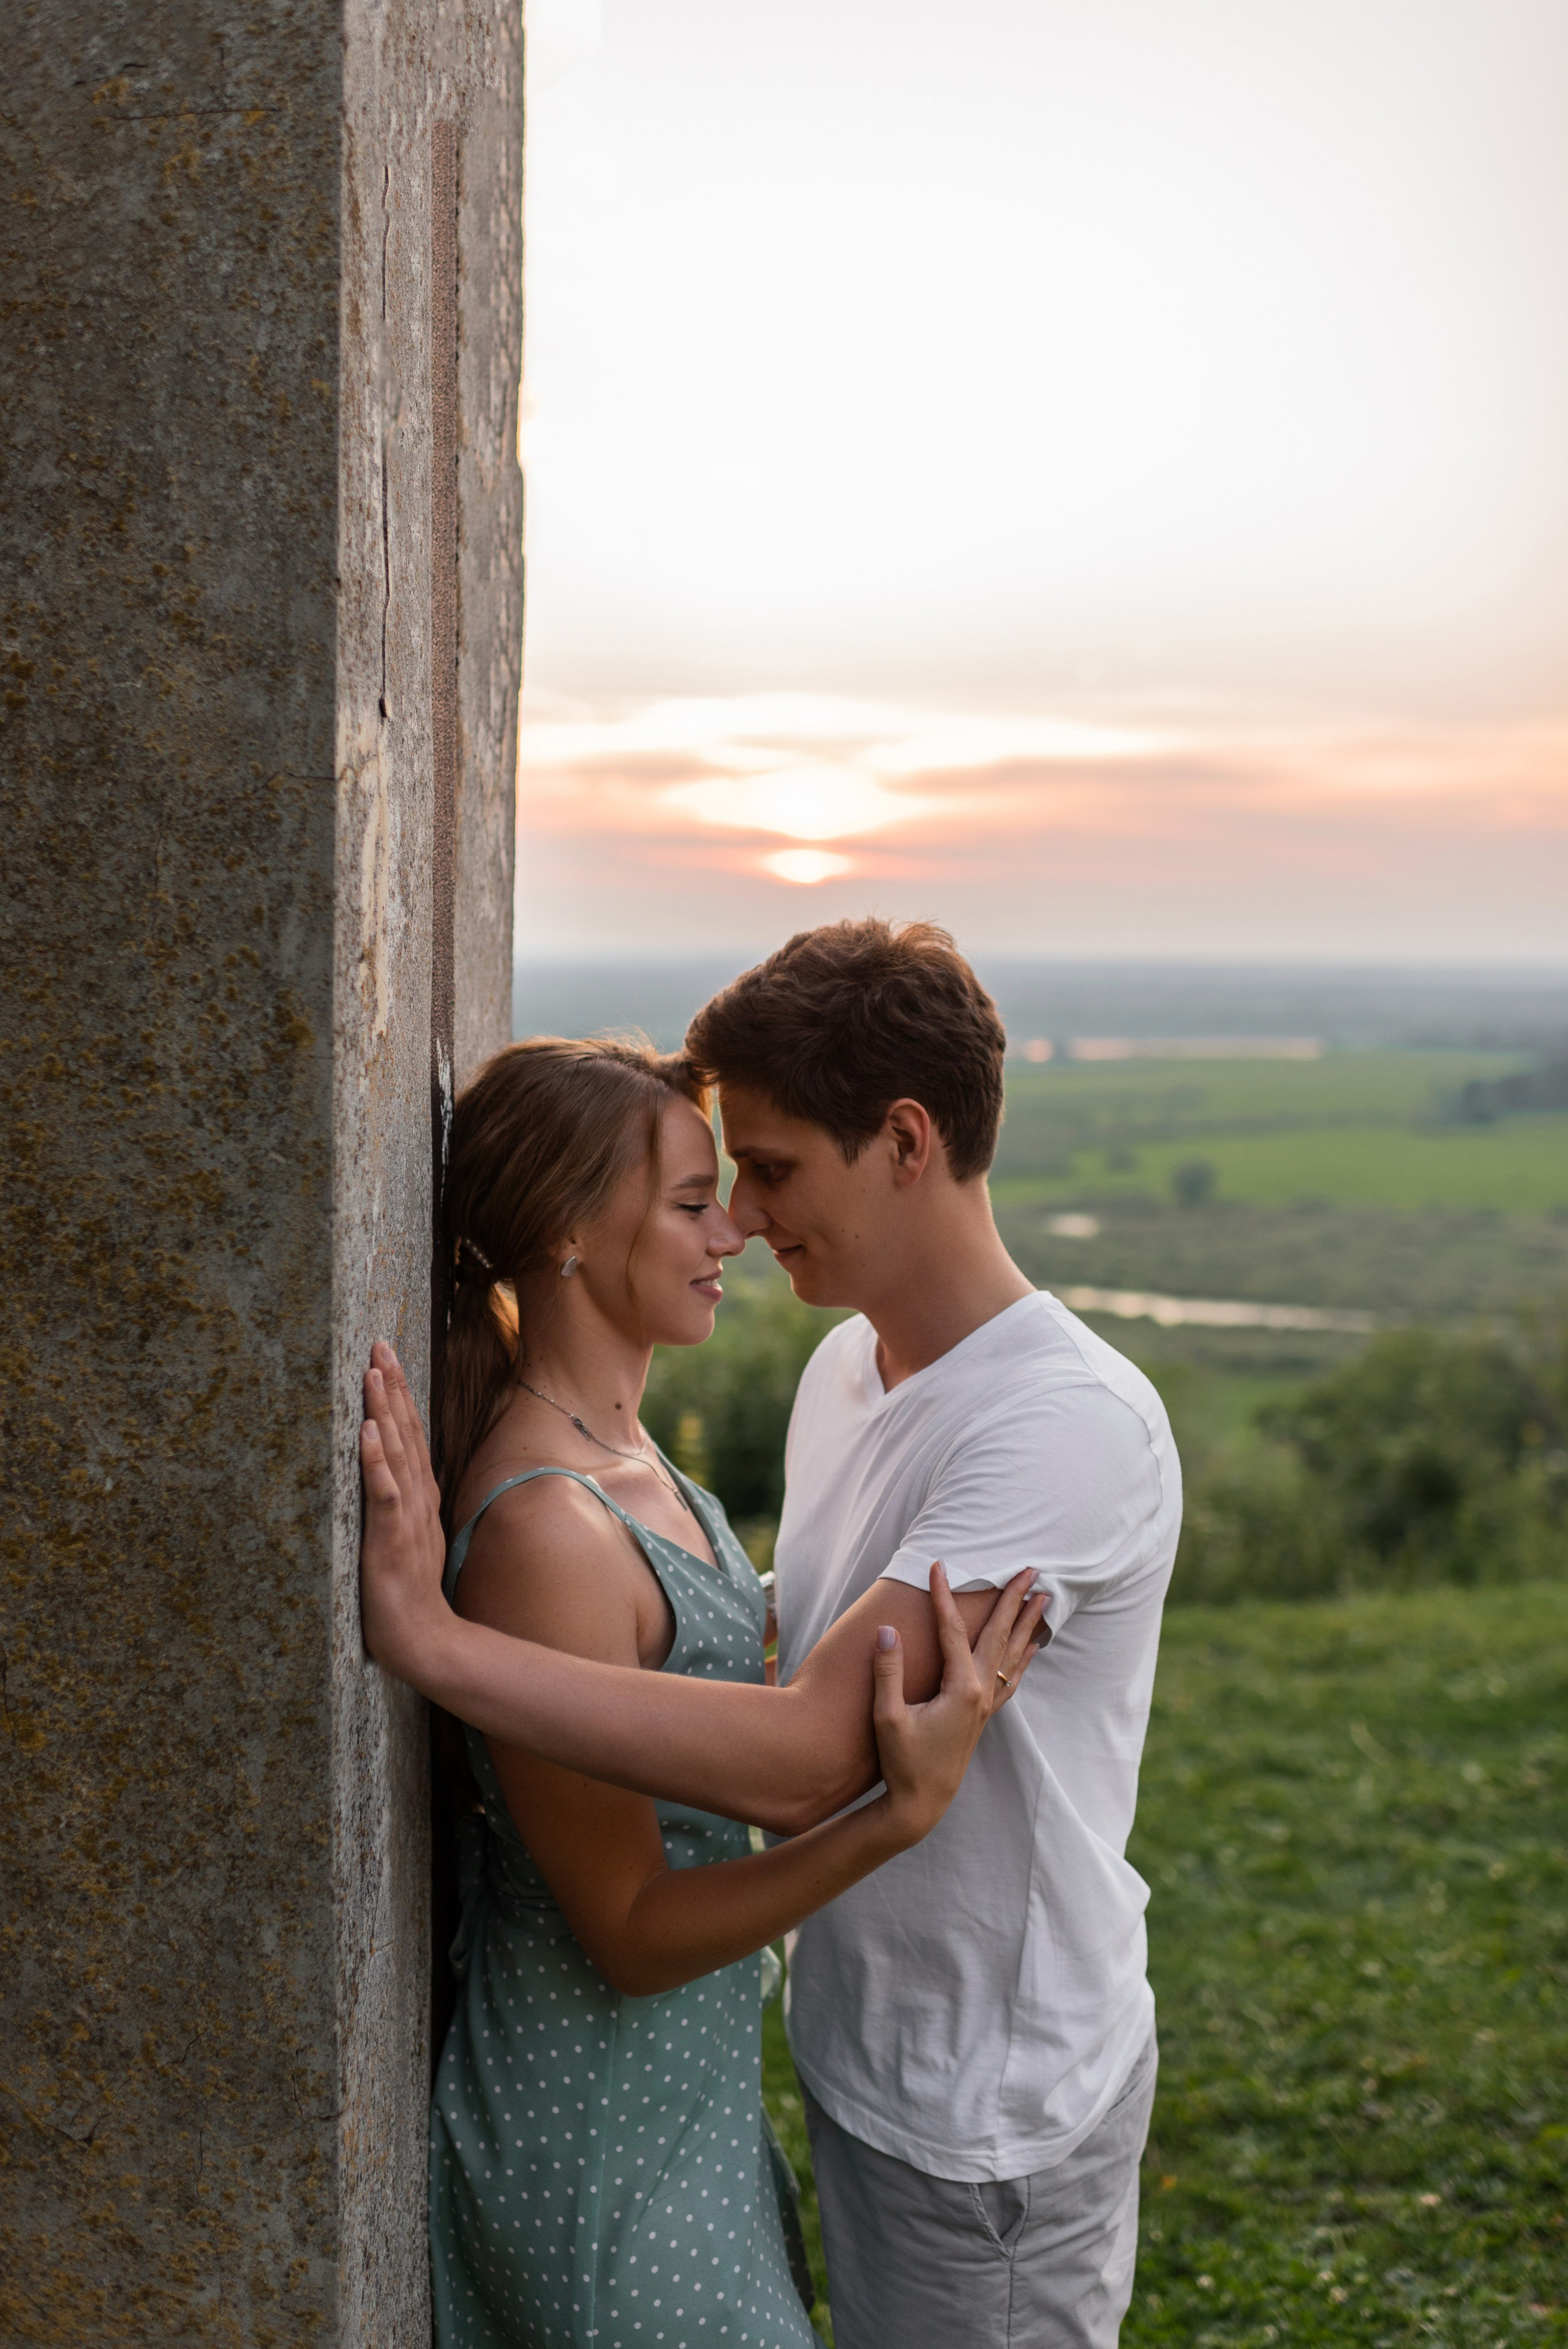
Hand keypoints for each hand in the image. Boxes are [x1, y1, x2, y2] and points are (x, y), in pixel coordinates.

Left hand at [358, 1343, 447, 1671]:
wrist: (426, 1640)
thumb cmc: (408, 1594)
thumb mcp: (406, 1538)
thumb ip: (400, 1504)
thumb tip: (389, 1473)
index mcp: (419, 1497)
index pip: (409, 1435)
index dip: (399, 1394)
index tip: (386, 1357)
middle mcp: (417, 1499)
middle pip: (405, 1432)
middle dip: (392, 1387)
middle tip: (379, 1345)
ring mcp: (406, 1517)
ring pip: (396, 1453)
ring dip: (385, 1411)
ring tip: (373, 1373)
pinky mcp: (391, 1540)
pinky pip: (384, 1495)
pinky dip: (377, 1462)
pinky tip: (368, 1433)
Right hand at [870, 1565, 1047, 1845]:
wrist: (922, 1803)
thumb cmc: (902, 1762)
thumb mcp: (887, 1717)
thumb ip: (888, 1672)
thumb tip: (886, 1630)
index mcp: (960, 1689)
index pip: (952, 1630)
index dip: (944, 1596)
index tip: (938, 1565)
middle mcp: (980, 1693)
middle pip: (1000, 1635)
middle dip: (1013, 1599)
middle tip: (1029, 1568)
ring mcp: (985, 1705)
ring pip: (1012, 1654)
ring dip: (1027, 1623)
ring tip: (1043, 1597)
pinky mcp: (983, 1716)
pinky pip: (1011, 1676)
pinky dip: (1024, 1656)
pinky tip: (1033, 1645)